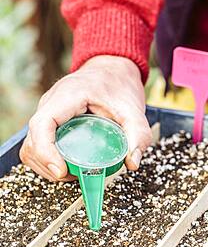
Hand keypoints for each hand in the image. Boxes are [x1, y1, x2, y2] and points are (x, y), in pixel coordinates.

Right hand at [20, 55, 151, 180]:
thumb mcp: (134, 109)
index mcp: (68, 96)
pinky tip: (67, 164)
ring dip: (45, 166)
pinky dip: (47, 159)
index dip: (45, 152)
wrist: (111, 70)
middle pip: (32, 141)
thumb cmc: (119, 85)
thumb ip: (138, 135)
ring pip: (30, 146)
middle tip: (75, 175)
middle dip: (48, 165)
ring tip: (71, 172)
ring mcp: (47, 112)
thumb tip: (132, 164)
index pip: (42, 124)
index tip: (62, 170)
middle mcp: (51, 103)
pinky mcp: (49, 121)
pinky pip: (37, 144)